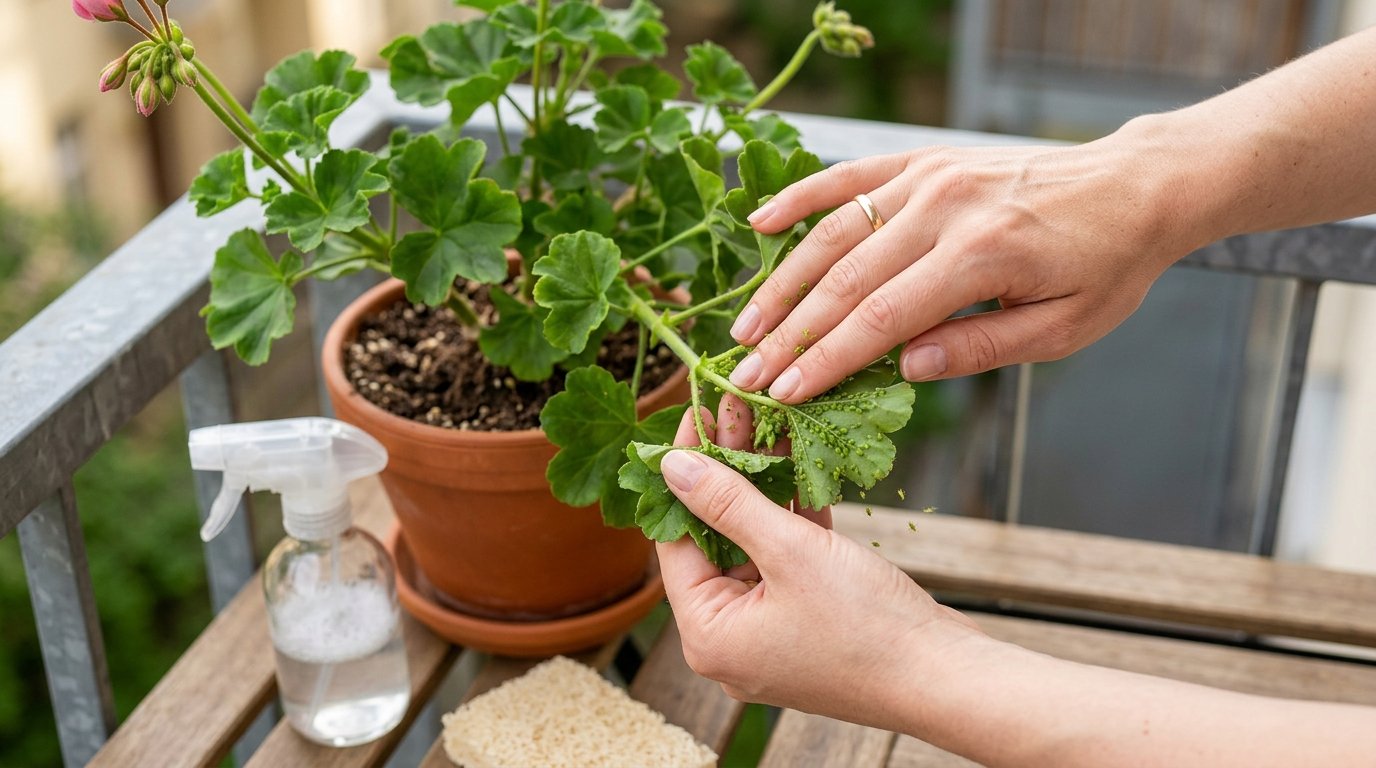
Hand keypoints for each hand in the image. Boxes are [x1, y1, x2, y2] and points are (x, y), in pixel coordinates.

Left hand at [656, 403, 981, 727]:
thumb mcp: (789, 551)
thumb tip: (672, 467)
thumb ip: (728, 504)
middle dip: (728, 475)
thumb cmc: (866, 626)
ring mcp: (770, 632)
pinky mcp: (807, 623)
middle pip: (713, 541)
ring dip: (763, 489)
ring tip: (768, 425)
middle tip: (735, 412)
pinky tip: (801, 466)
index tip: (696, 417)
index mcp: (708, 636)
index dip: (684, 476)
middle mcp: (730, 640)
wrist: (946, 678)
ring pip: (753, 546)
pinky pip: (786, 562)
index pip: (675, 542)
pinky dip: (793, 520)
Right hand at [726, 136, 1200, 401]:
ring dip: (782, 281)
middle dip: (789, 334)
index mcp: (982, 254)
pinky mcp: (925, 159)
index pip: (882, 317)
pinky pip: (850, 176)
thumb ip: (980, 349)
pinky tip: (760, 226)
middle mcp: (946, 207)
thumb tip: (902, 370)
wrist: (1136, 185)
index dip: (827, 361)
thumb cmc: (1106, 266)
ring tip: (744, 327)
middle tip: (744, 375)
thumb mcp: (1062, 329)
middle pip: (845, 279)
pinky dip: (801, 198)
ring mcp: (931, 176)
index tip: (784, 395)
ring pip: (836, 231)